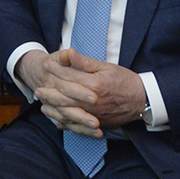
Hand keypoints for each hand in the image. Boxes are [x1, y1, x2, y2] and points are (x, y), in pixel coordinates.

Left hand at [28, 48, 146, 134]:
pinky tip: (58, 122)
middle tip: (37, 90)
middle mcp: (92, 101)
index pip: (69, 76)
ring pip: (69, 113)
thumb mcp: (107, 67)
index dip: (55, 69)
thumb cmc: (125, 81)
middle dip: (49, 93)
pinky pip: (79, 126)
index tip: (46, 64)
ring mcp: (94, 114)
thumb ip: (85, 62)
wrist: (142, 100)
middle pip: (64, 96)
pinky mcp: (98, 123)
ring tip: (42, 106)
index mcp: (93, 84)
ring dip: (54, 110)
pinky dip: (67, 124)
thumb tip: (68, 52)